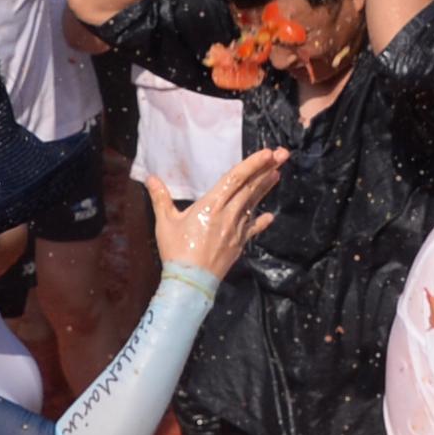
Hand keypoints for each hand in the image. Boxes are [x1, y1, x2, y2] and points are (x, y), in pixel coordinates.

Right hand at [147, 147, 284, 279]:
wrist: (190, 281)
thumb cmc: (176, 250)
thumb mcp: (165, 222)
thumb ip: (161, 198)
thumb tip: (150, 177)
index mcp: (211, 204)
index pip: (235, 178)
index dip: (252, 164)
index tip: (267, 153)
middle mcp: (228, 213)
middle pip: (250, 187)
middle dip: (266, 169)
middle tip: (283, 154)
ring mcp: (236, 229)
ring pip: (253, 203)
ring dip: (265, 187)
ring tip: (277, 173)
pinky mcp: (239, 244)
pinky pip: (252, 229)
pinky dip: (261, 221)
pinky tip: (270, 216)